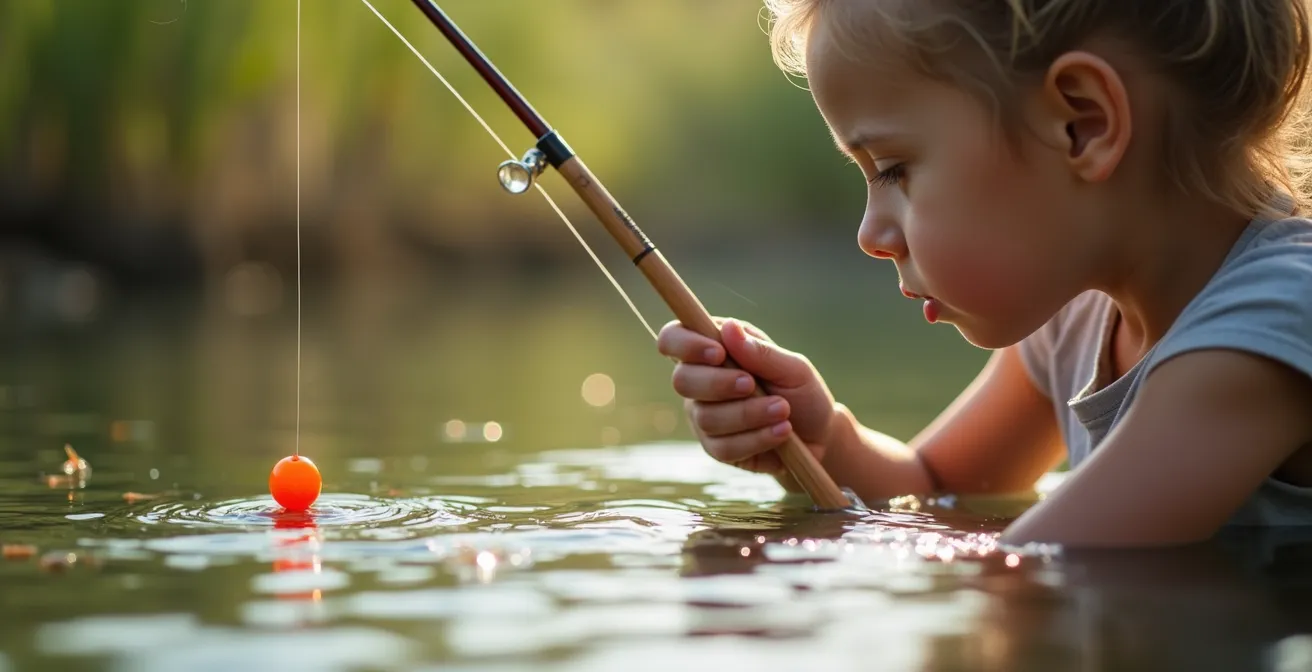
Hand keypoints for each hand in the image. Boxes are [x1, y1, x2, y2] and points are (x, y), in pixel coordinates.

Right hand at [657, 317, 837, 475]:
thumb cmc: (802, 393)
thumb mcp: (793, 368)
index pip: (674, 338)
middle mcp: (702, 381)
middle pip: (682, 380)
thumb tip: (728, 328)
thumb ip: (761, 352)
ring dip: (748, 414)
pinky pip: (723, 447)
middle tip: (752, 384)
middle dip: (718, 383)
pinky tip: (781, 432)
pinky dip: (756, 439)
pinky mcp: (716, 447)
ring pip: (707, 417)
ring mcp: (705, 416)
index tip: (718, 353)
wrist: (819, 435)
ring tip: (783, 411)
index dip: (686, 344)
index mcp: (715, 348)